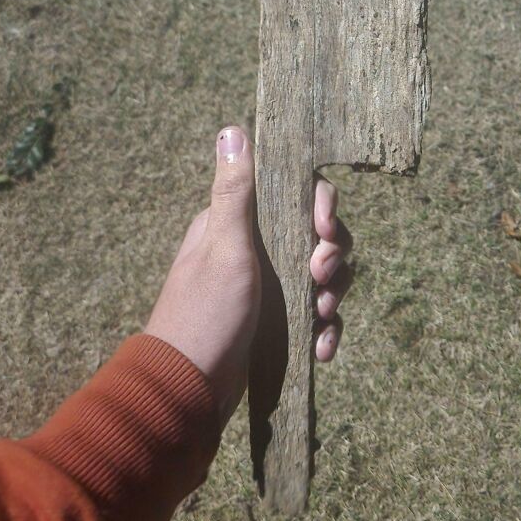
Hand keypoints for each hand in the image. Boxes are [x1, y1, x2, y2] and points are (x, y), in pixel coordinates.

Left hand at [145, 126, 352, 428]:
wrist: (188, 390)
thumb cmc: (205, 314)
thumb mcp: (224, 249)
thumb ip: (234, 193)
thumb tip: (232, 129)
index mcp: (240, 224)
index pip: (296, 195)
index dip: (321, 208)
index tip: (324, 232)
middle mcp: (257, 249)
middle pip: (318, 235)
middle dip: (332, 256)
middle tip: (321, 280)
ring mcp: (270, 286)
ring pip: (323, 275)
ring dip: (332, 294)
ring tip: (323, 318)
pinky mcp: (279, 320)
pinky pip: (317, 313)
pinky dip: (324, 328)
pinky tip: (321, 348)